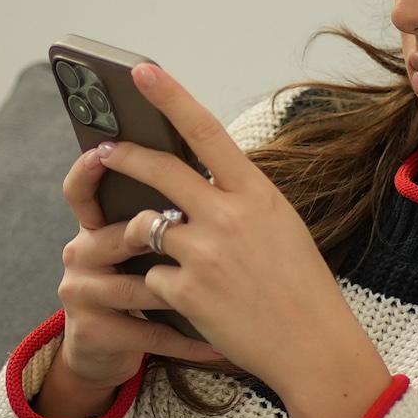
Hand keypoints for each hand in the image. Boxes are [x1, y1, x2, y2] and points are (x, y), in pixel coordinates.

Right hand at [47, 144, 229, 412]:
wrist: (107, 351)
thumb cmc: (141, 287)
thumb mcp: (142, 249)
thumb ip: (159, 215)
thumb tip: (204, 169)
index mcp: (96, 226)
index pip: (81, 190)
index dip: (87, 169)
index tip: (104, 150)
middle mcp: (80, 253)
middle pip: (119, 234)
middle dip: (160, 234)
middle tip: (201, 235)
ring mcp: (82, 293)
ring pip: (139, 286)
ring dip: (185, 294)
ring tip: (224, 295)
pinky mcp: (94, 332)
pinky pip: (149, 332)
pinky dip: (188, 340)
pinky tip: (215, 345)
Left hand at [86, 64, 397, 417]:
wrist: (313, 346)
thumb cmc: (300, 285)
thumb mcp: (280, 225)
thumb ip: (239, 199)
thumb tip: (198, 178)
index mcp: (257, 193)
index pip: (206, 130)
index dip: (170, 97)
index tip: (141, 70)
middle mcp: (229, 216)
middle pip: (159, 170)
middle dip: (123, 156)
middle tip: (103, 150)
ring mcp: (205, 254)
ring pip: (146, 227)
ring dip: (141, 236)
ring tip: (155, 249)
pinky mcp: (186, 292)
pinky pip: (151, 276)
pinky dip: (161, 286)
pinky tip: (187, 301)